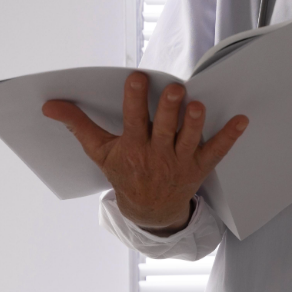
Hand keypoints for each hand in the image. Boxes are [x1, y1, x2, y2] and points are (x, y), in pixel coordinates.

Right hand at [42, 72, 248, 233]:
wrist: (149, 212)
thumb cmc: (124, 175)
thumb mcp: (99, 152)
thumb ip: (77, 124)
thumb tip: (50, 105)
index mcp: (133, 147)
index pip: (134, 119)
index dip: (136, 98)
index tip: (138, 78)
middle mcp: (158, 154)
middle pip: (165, 127)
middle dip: (169, 109)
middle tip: (175, 90)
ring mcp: (181, 161)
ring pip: (190, 138)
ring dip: (195, 122)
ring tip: (197, 106)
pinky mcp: (200, 167)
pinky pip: (218, 151)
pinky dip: (230, 136)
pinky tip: (242, 120)